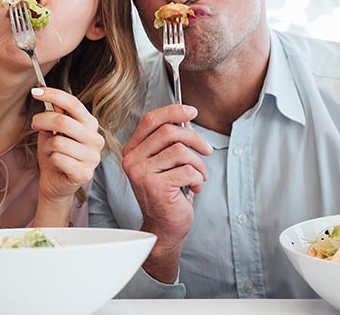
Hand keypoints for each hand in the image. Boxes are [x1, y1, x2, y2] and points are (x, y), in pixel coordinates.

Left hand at [30, 87, 103, 223]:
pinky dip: (51, 159)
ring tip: (50, 151)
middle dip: (42, 120)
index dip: (53, 95)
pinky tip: (55, 163)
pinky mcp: (85, 173)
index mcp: (90, 124)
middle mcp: (96, 139)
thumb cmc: (55, 154)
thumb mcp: (51, 131)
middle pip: (63, 121)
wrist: (55, 182)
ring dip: (47, 146)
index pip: (73, 103)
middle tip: (34, 124)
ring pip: (58, 142)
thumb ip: (54, 115)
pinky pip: (59, 159)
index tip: (35, 92)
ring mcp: (93, 157)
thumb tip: (51, 99)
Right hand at [121, 104, 212, 282]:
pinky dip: (198, 178)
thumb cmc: (167, 194)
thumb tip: (186, 119)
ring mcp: (142, 173)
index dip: (173, 111)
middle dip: (195, 138)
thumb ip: (169, 142)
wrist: (164, 227)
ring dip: (198, 163)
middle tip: (206, 150)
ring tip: (200, 175)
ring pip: (180, 150)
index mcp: (132, 150)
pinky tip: (194, 188)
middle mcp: (133, 160)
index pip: (150, 120)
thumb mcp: (164, 163)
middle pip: (168, 131)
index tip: (192, 111)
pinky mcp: (156, 186)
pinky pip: (188, 170)